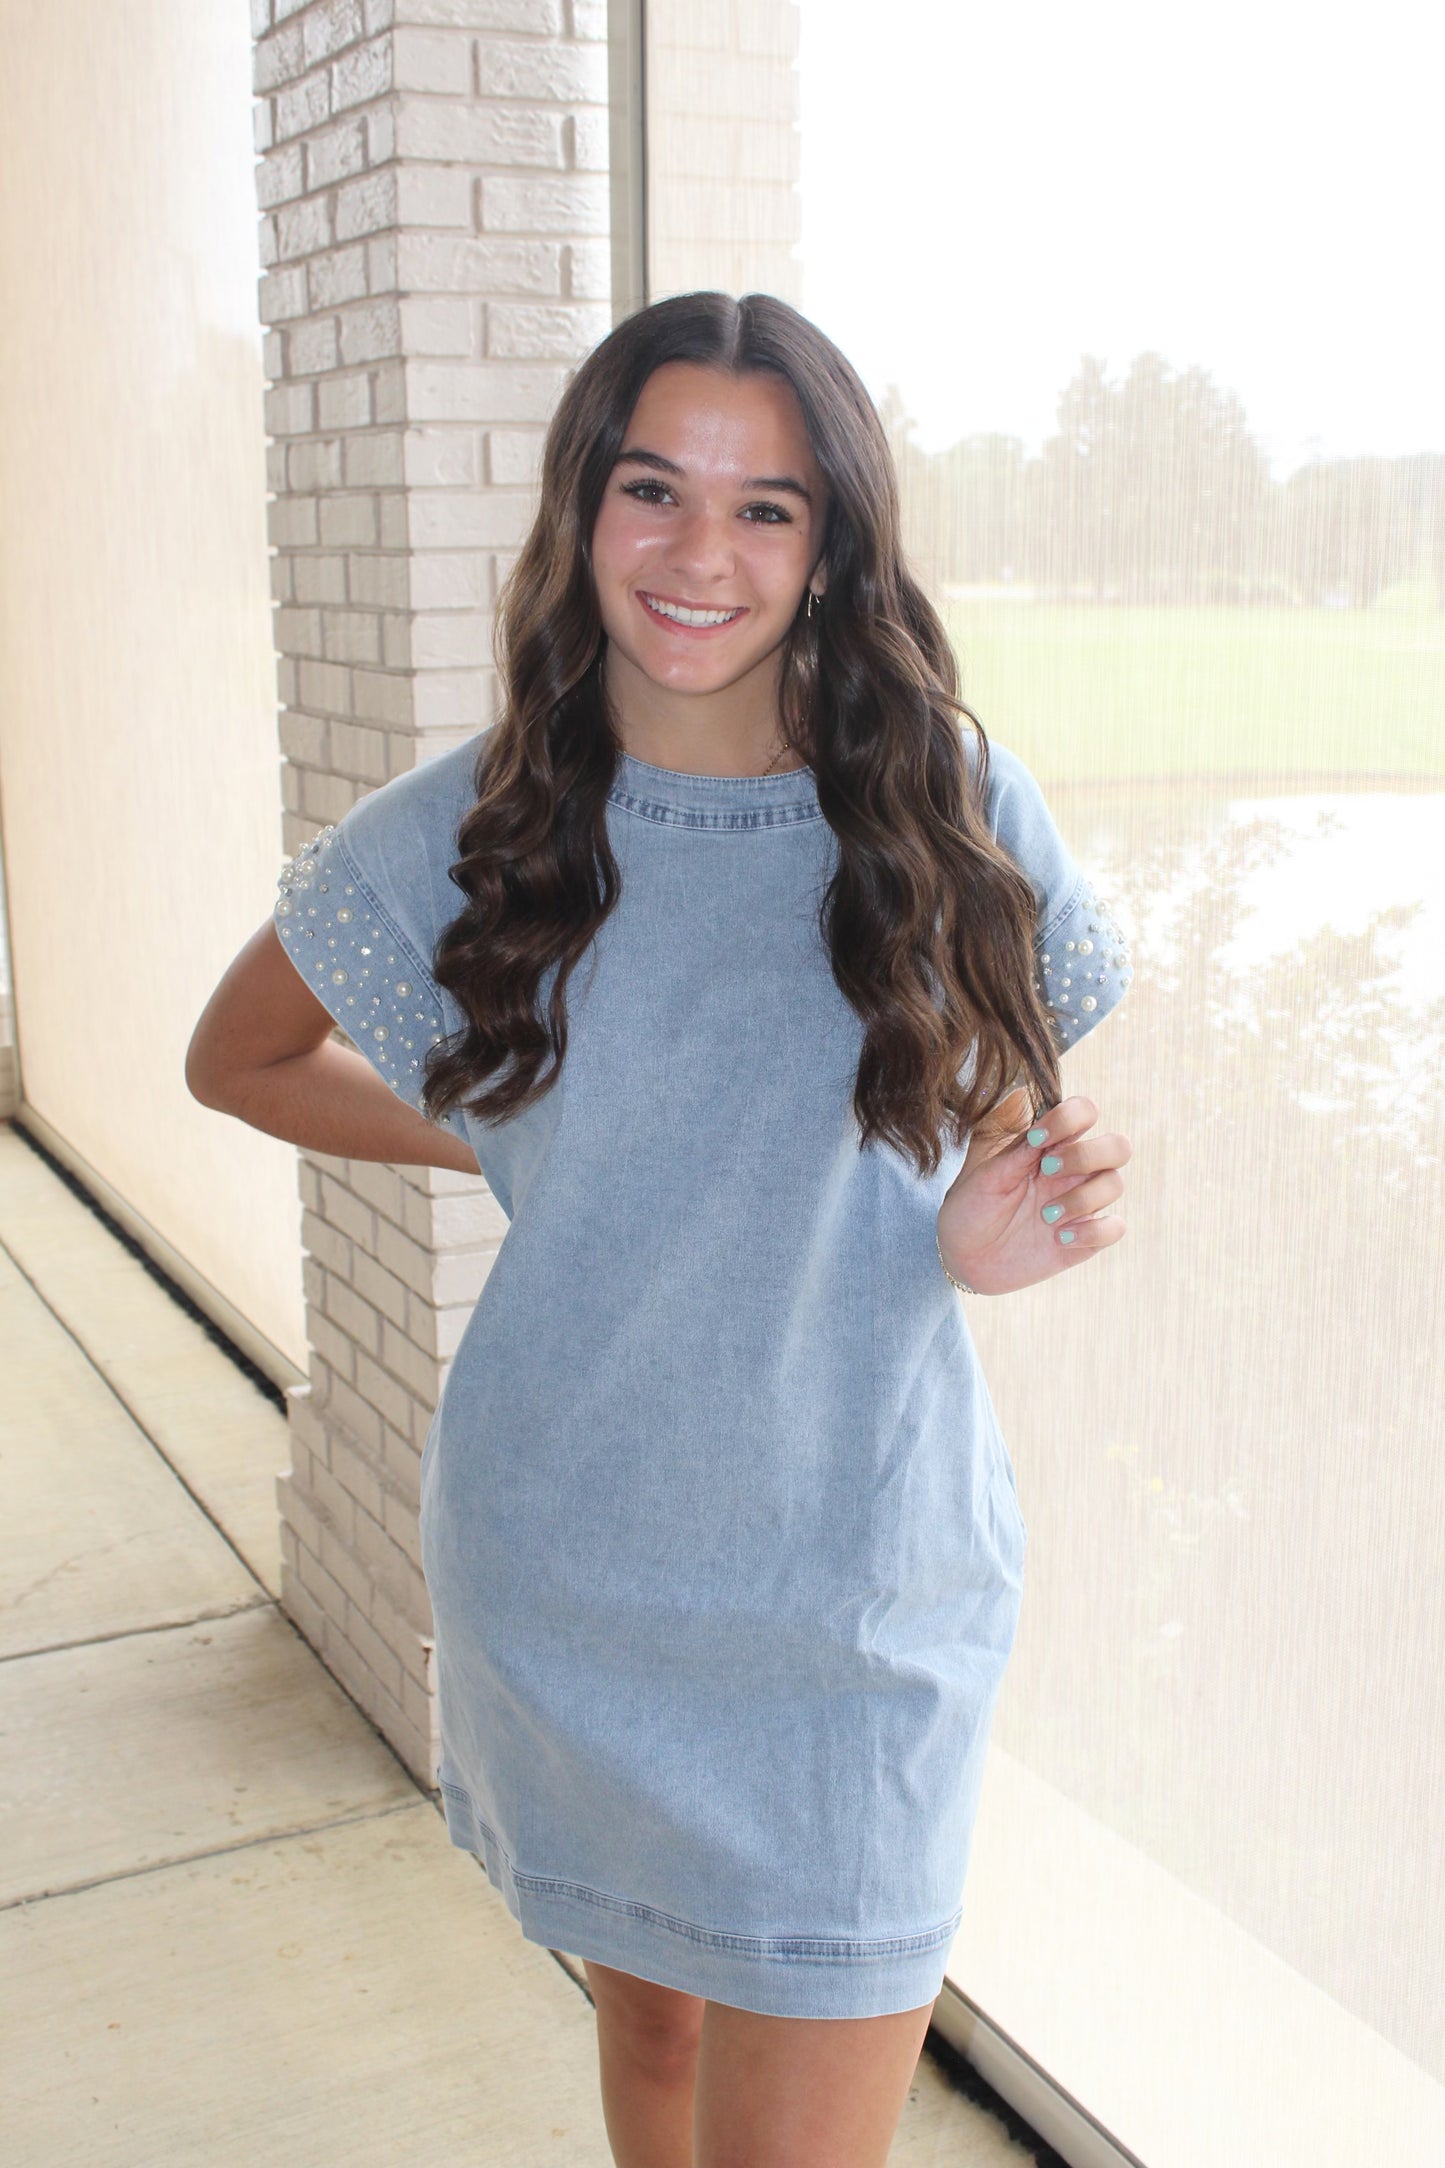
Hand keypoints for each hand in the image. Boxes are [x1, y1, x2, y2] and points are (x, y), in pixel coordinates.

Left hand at [936, 1093, 1131, 1296]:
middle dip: (1089, 1155)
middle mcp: (1073, 1171)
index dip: (1071, 1118)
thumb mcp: (985, 1173)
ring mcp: (1082, 1204)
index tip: (1038, 1138)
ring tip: (1044, 1215)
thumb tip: (1024, 1096)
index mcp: (1051, 1145)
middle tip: (1049, 1170)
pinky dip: (1093, 1231)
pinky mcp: (1086, 1238)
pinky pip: (1116, 1227)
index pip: (1084, 1112)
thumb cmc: (972, 1206)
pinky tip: (1059, 1238)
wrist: (963, 1256)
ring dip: (1082, 1198)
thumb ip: (1015, 1144)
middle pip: (1119, 1146)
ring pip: (1116, 1184)